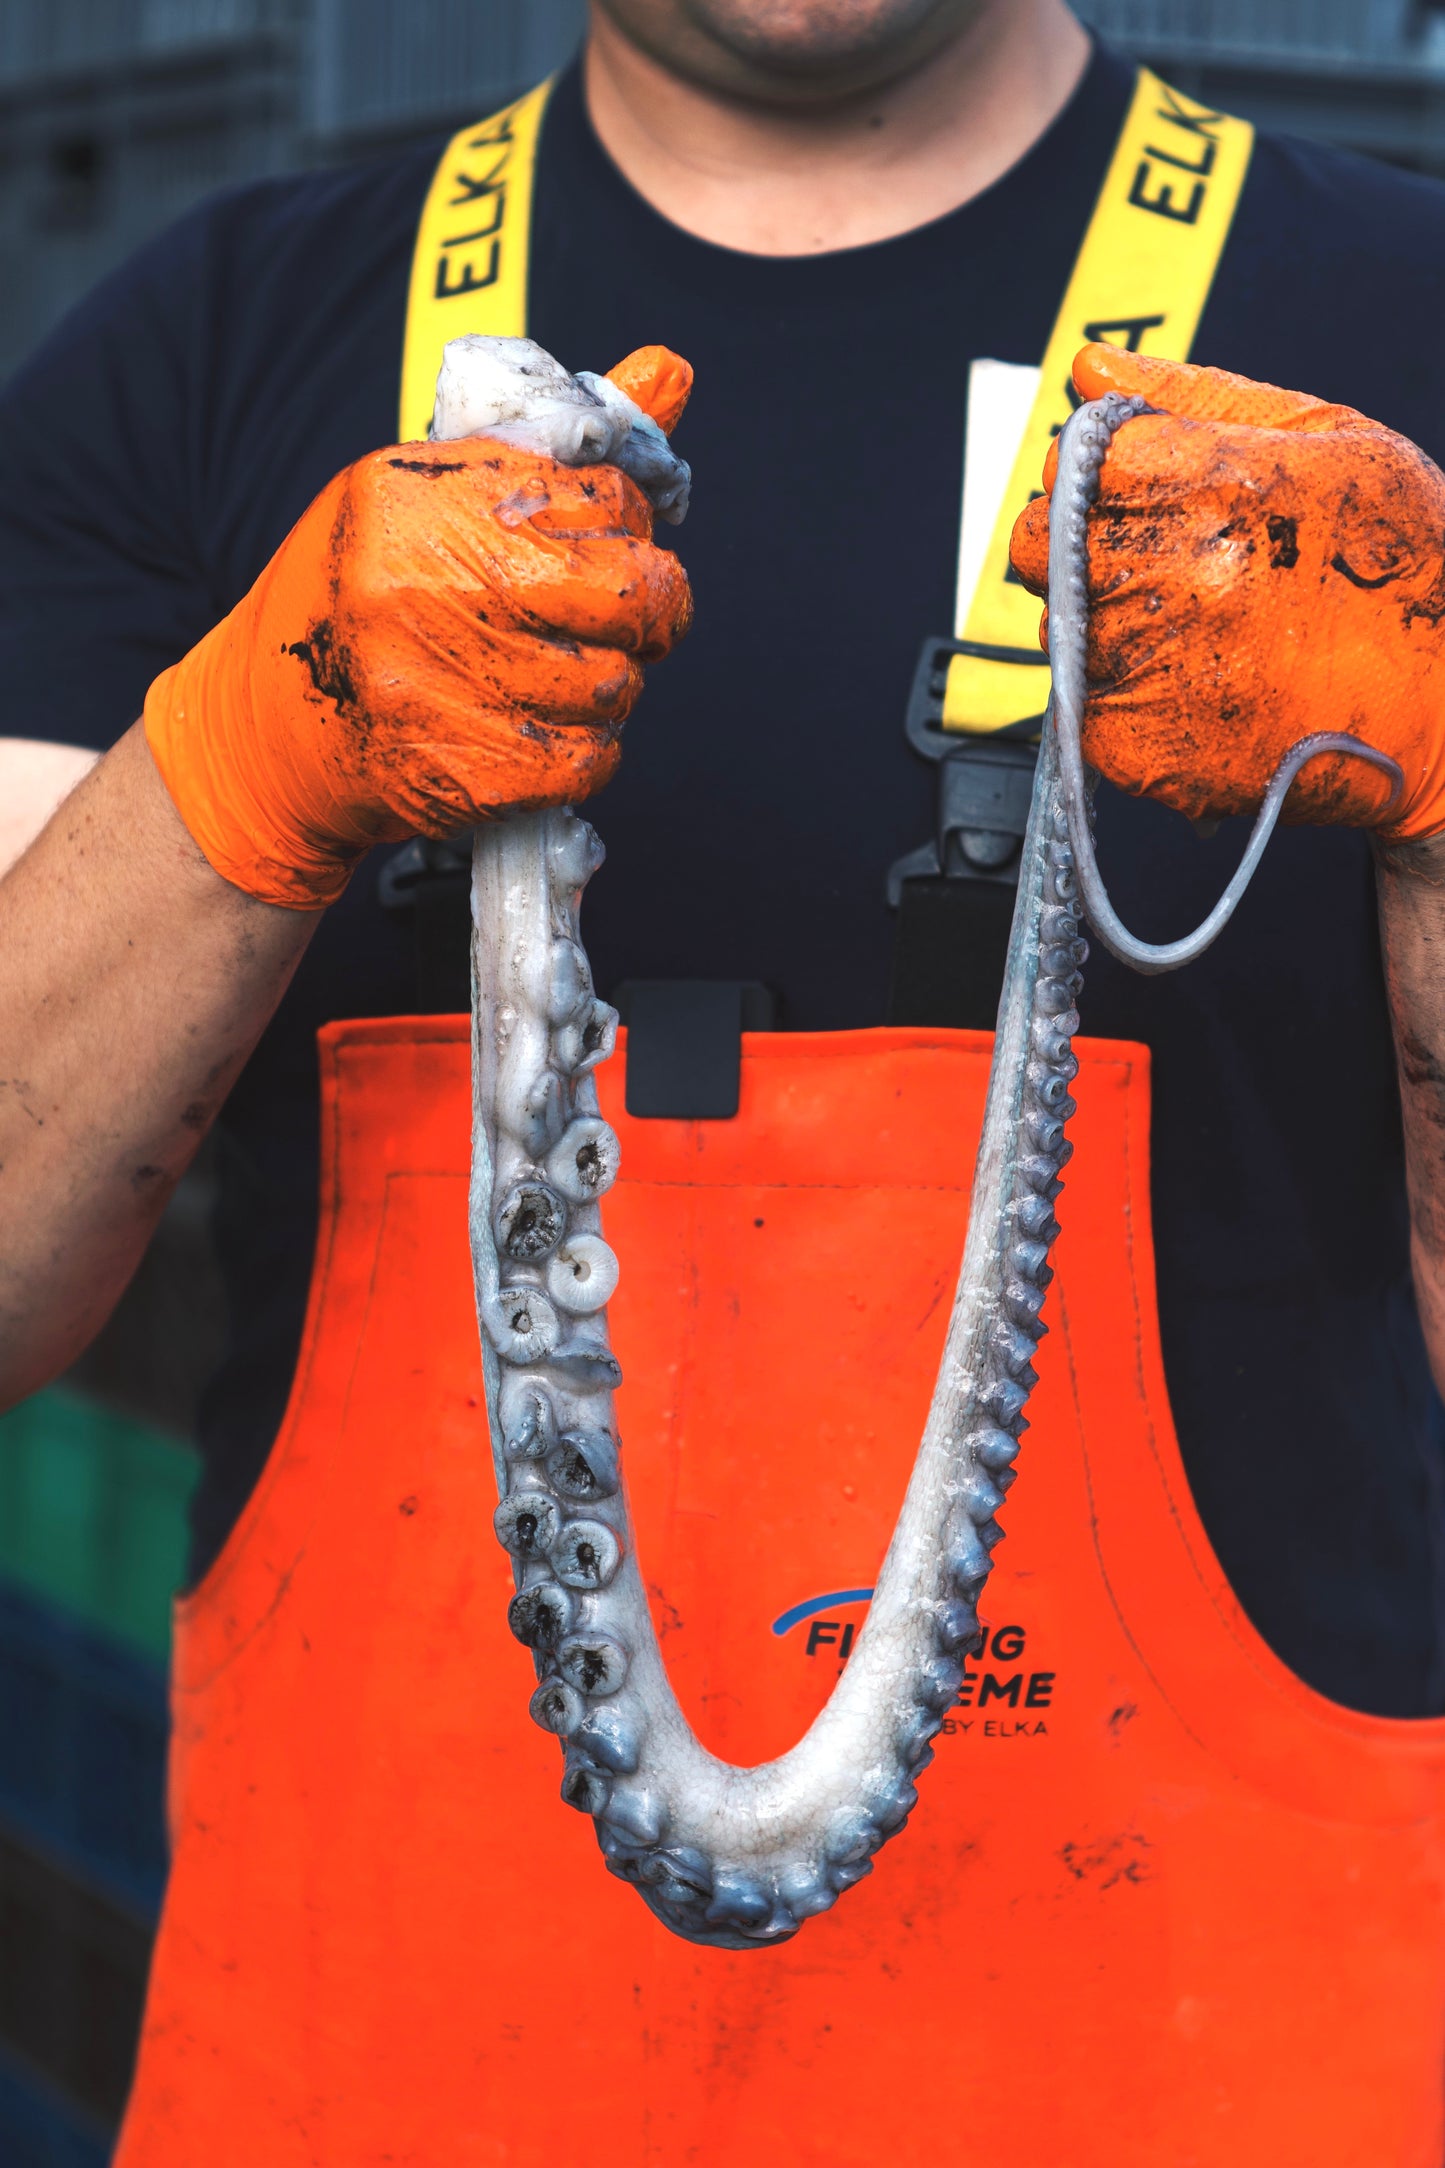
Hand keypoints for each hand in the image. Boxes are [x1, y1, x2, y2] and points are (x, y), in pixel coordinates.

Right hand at [144, 349, 694, 907]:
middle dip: (653, 610)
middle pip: (625, 595)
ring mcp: (443, 686)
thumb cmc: (365, 592)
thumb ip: (560, 447)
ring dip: (609, 685)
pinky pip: (589, 762)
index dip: (629, 526)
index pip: (602, 495)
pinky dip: (585, 753)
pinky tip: (540, 731)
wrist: (263, 724)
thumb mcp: (435, 492)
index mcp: (427, 498)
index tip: (611, 546)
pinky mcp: (464, 772)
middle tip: (636, 621)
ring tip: (560, 676)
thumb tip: (674, 367)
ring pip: (614, 686)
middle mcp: (429, 586)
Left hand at [1009, 345, 1444, 840]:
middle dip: (1091, 550)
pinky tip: (1207, 687)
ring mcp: (1141, 667)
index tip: (1150, 499)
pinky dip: (1131, 701)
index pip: (1072, 465)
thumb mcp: (1326, 439)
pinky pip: (1088, 710)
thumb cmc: (1404, 566)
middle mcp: (1156, 575)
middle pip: (1042, 548)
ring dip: (1111, 626)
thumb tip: (1091, 367)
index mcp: (1196, 482)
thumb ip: (1194, 397)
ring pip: (1061, 629)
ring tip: (1207, 633)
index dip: (1107, 481)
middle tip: (1170, 567)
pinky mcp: (1138, 748)